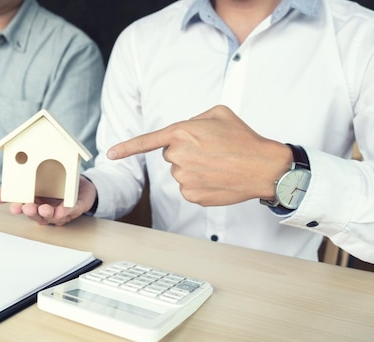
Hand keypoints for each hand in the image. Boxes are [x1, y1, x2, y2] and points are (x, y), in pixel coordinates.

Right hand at [0, 176, 97, 225]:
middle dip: (32, 212)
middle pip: (38, 215)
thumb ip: (13, 189)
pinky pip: (73, 210)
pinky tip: (64, 208)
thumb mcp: (32, 183)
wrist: (80, 183)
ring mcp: (62, 211)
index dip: (19, 209)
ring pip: (54, 215)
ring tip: (44, 209)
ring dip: (49, 213)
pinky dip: (68, 210)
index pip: (24, 209)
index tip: (13, 208)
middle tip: (27, 208)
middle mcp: (47, 210)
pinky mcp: (77, 207)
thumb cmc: (56, 185)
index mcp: (35, 204)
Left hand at [107, 105, 292, 205]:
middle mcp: (178, 156)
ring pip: (180, 172)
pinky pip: (187, 188)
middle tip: (211, 150)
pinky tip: (217, 179)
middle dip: (186, 151)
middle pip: (171, 154)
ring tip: (218, 164)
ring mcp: (184, 178)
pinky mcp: (191, 195)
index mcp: (182, 132)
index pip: (147, 141)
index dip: (127, 147)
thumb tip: (185, 131)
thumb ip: (194, 119)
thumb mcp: (218, 113)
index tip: (111, 153)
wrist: (263, 167)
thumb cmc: (243, 139)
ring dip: (193, 168)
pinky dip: (199, 184)